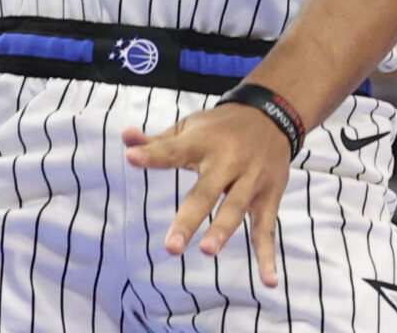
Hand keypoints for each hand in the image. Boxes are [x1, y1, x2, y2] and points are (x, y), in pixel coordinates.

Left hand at [122, 101, 292, 287]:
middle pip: (206, 192)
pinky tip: (268, 281)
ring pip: (235, 208)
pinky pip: (267, 229)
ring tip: (206, 250)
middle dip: (189, 219)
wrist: (270, 116)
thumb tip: (126, 138)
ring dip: (222, 231)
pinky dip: (268, 256)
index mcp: (203, 142)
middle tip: (171, 247)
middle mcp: (228, 160)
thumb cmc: (220, 128)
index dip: (153, 154)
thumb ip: (158, 141)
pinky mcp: (269, 196)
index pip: (173, 150)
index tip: (131, 157)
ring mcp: (251, 179)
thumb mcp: (190, 128)